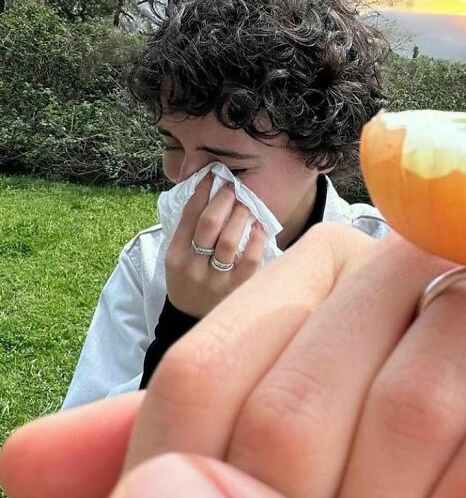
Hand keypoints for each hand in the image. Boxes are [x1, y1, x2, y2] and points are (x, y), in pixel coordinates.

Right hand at [165, 171, 266, 316]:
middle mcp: (192, 267)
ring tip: (247, 205)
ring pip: (229, 240)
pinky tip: (258, 228)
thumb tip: (207, 194)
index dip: (202, 191)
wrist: (192, 321)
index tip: (213, 176)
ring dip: (241, 216)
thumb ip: (189, 232)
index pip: (189, 215)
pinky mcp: (235, 289)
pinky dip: (256, 240)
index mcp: (175, 256)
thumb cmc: (190, 282)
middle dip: (223, 199)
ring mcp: (214, 280)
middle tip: (233, 188)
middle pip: (209, 224)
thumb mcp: (179, 259)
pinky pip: (249, 260)